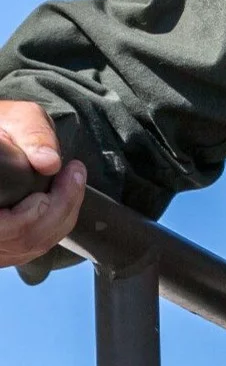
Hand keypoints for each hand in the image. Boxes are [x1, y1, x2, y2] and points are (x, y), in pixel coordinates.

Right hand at [0, 101, 84, 269]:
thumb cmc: (1, 124)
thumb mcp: (16, 117)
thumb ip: (32, 134)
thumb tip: (49, 162)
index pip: (15, 225)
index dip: (52, 203)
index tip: (73, 170)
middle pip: (27, 238)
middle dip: (63, 207)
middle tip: (77, 174)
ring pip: (30, 246)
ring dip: (60, 217)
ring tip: (72, 184)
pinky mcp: (0, 244)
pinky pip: (27, 247)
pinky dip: (51, 226)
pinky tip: (59, 202)